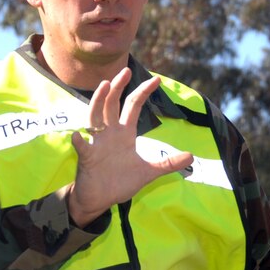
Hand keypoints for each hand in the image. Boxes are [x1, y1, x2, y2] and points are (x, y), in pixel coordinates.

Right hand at [66, 68, 194, 226]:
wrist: (100, 198)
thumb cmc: (119, 182)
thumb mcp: (148, 172)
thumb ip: (167, 163)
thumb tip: (192, 156)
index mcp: (124, 134)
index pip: (133, 107)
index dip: (143, 92)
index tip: (156, 80)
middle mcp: (109, 133)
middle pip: (111, 104)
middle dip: (118, 87)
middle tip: (125, 70)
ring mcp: (96, 144)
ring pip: (94, 117)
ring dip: (98, 102)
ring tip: (104, 86)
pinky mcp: (87, 158)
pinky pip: (82, 147)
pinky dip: (79, 141)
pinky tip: (77, 135)